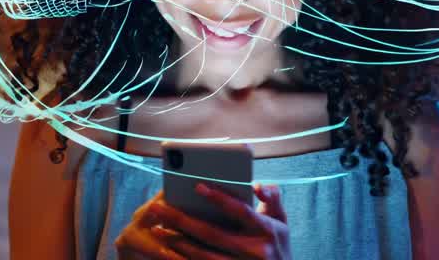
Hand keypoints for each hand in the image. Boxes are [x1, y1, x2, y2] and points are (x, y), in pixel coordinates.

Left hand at [115, 184, 290, 259]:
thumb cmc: (278, 245)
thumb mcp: (281, 221)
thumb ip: (272, 198)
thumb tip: (257, 185)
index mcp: (267, 231)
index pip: (240, 211)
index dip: (219, 198)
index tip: (197, 186)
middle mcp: (255, 251)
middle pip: (212, 234)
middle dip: (182, 220)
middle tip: (158, 208)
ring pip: (203, 256)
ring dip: (177, 242)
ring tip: (157, 229)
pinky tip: (168, 251)